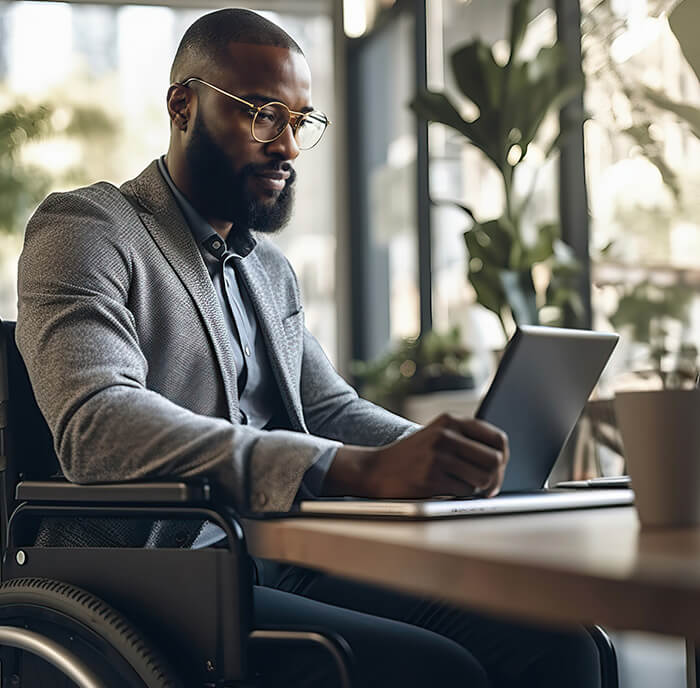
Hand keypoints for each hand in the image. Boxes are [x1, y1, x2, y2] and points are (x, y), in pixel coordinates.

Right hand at [324, 413, 508, 498]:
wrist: (375, 469)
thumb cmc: (412, 456)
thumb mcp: (438, 434)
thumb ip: (466, 439)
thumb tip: (502, 460)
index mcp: (451, 421)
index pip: (498, 439)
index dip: (503, 458)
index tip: (497, 469)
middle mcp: (446, 434)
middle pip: (495, 460)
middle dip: (495, 478)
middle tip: (486, 487)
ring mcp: (438, 456)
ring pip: (483, 478)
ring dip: (478, 489)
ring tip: (465, 487)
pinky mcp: (432, 478)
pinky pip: (465, 492)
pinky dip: (461, 496)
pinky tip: (447, 490)